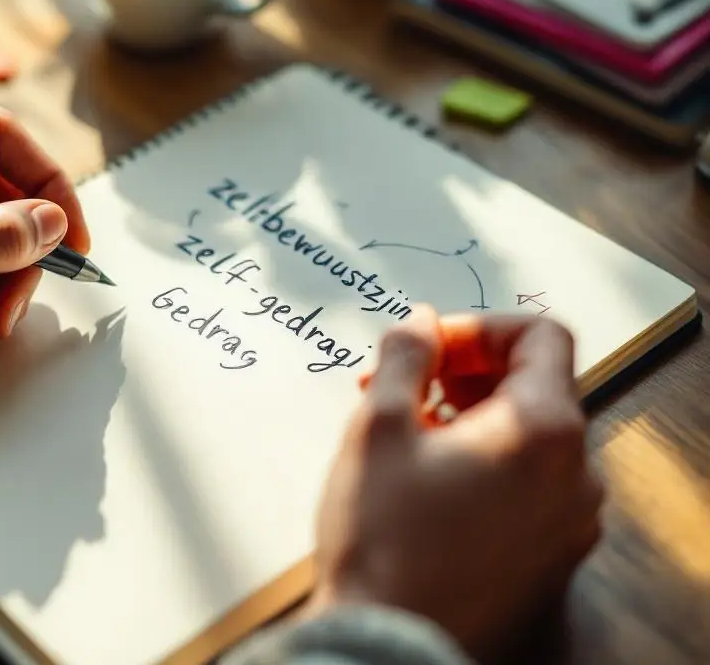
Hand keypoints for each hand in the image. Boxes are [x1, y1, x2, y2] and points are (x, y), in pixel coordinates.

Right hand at [306, 306, 603, 661]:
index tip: (429, 348)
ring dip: (475, 413)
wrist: (389, 639)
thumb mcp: (379, 424)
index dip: (480, 328)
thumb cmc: (382, 534)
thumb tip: (421, 323)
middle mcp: (576, 473)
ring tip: (411, 430)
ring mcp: (570, 518)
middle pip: (538, 383)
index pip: (541, 335)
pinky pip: (532, 479)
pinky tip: (433, 475)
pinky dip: (490, 458)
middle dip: (468, 370)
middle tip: (405, 384)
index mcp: (543, 429)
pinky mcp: (552, 551)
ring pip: (531, 433)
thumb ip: (405, 355)